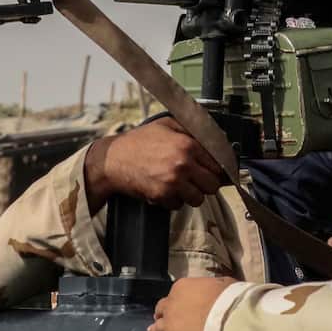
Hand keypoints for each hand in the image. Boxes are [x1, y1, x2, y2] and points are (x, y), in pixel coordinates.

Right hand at [86, 117, 222, 211]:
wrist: (113, 160)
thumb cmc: (139, 141)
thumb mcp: (167, 124)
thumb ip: (192, 130)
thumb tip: (213, 139)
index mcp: (188, 144)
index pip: (218, 164)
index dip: (216, 168)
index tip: (212, 171)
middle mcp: (183, 164)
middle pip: (212, 185)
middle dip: (206, 184)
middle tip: (196, 180)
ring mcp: (173, 182)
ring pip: (198, 199)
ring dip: (192, 194)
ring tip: (181, 185)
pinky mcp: (162, 196)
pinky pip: (179, 206)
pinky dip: (175, 201)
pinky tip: (166, 189)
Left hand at [148, 276, 237, 330]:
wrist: (228, 319)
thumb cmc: (228, 298)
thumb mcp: (220, 283)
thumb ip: (209, 286)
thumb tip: (213, 289)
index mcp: (181, 287)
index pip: (173, 294)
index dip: (177, 301)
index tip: (182, 306)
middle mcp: (170, 305)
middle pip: (160, 310)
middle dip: (164, 314)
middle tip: (170, 319)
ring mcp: (169, 325)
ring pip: (156, 328)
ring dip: (158, 330)